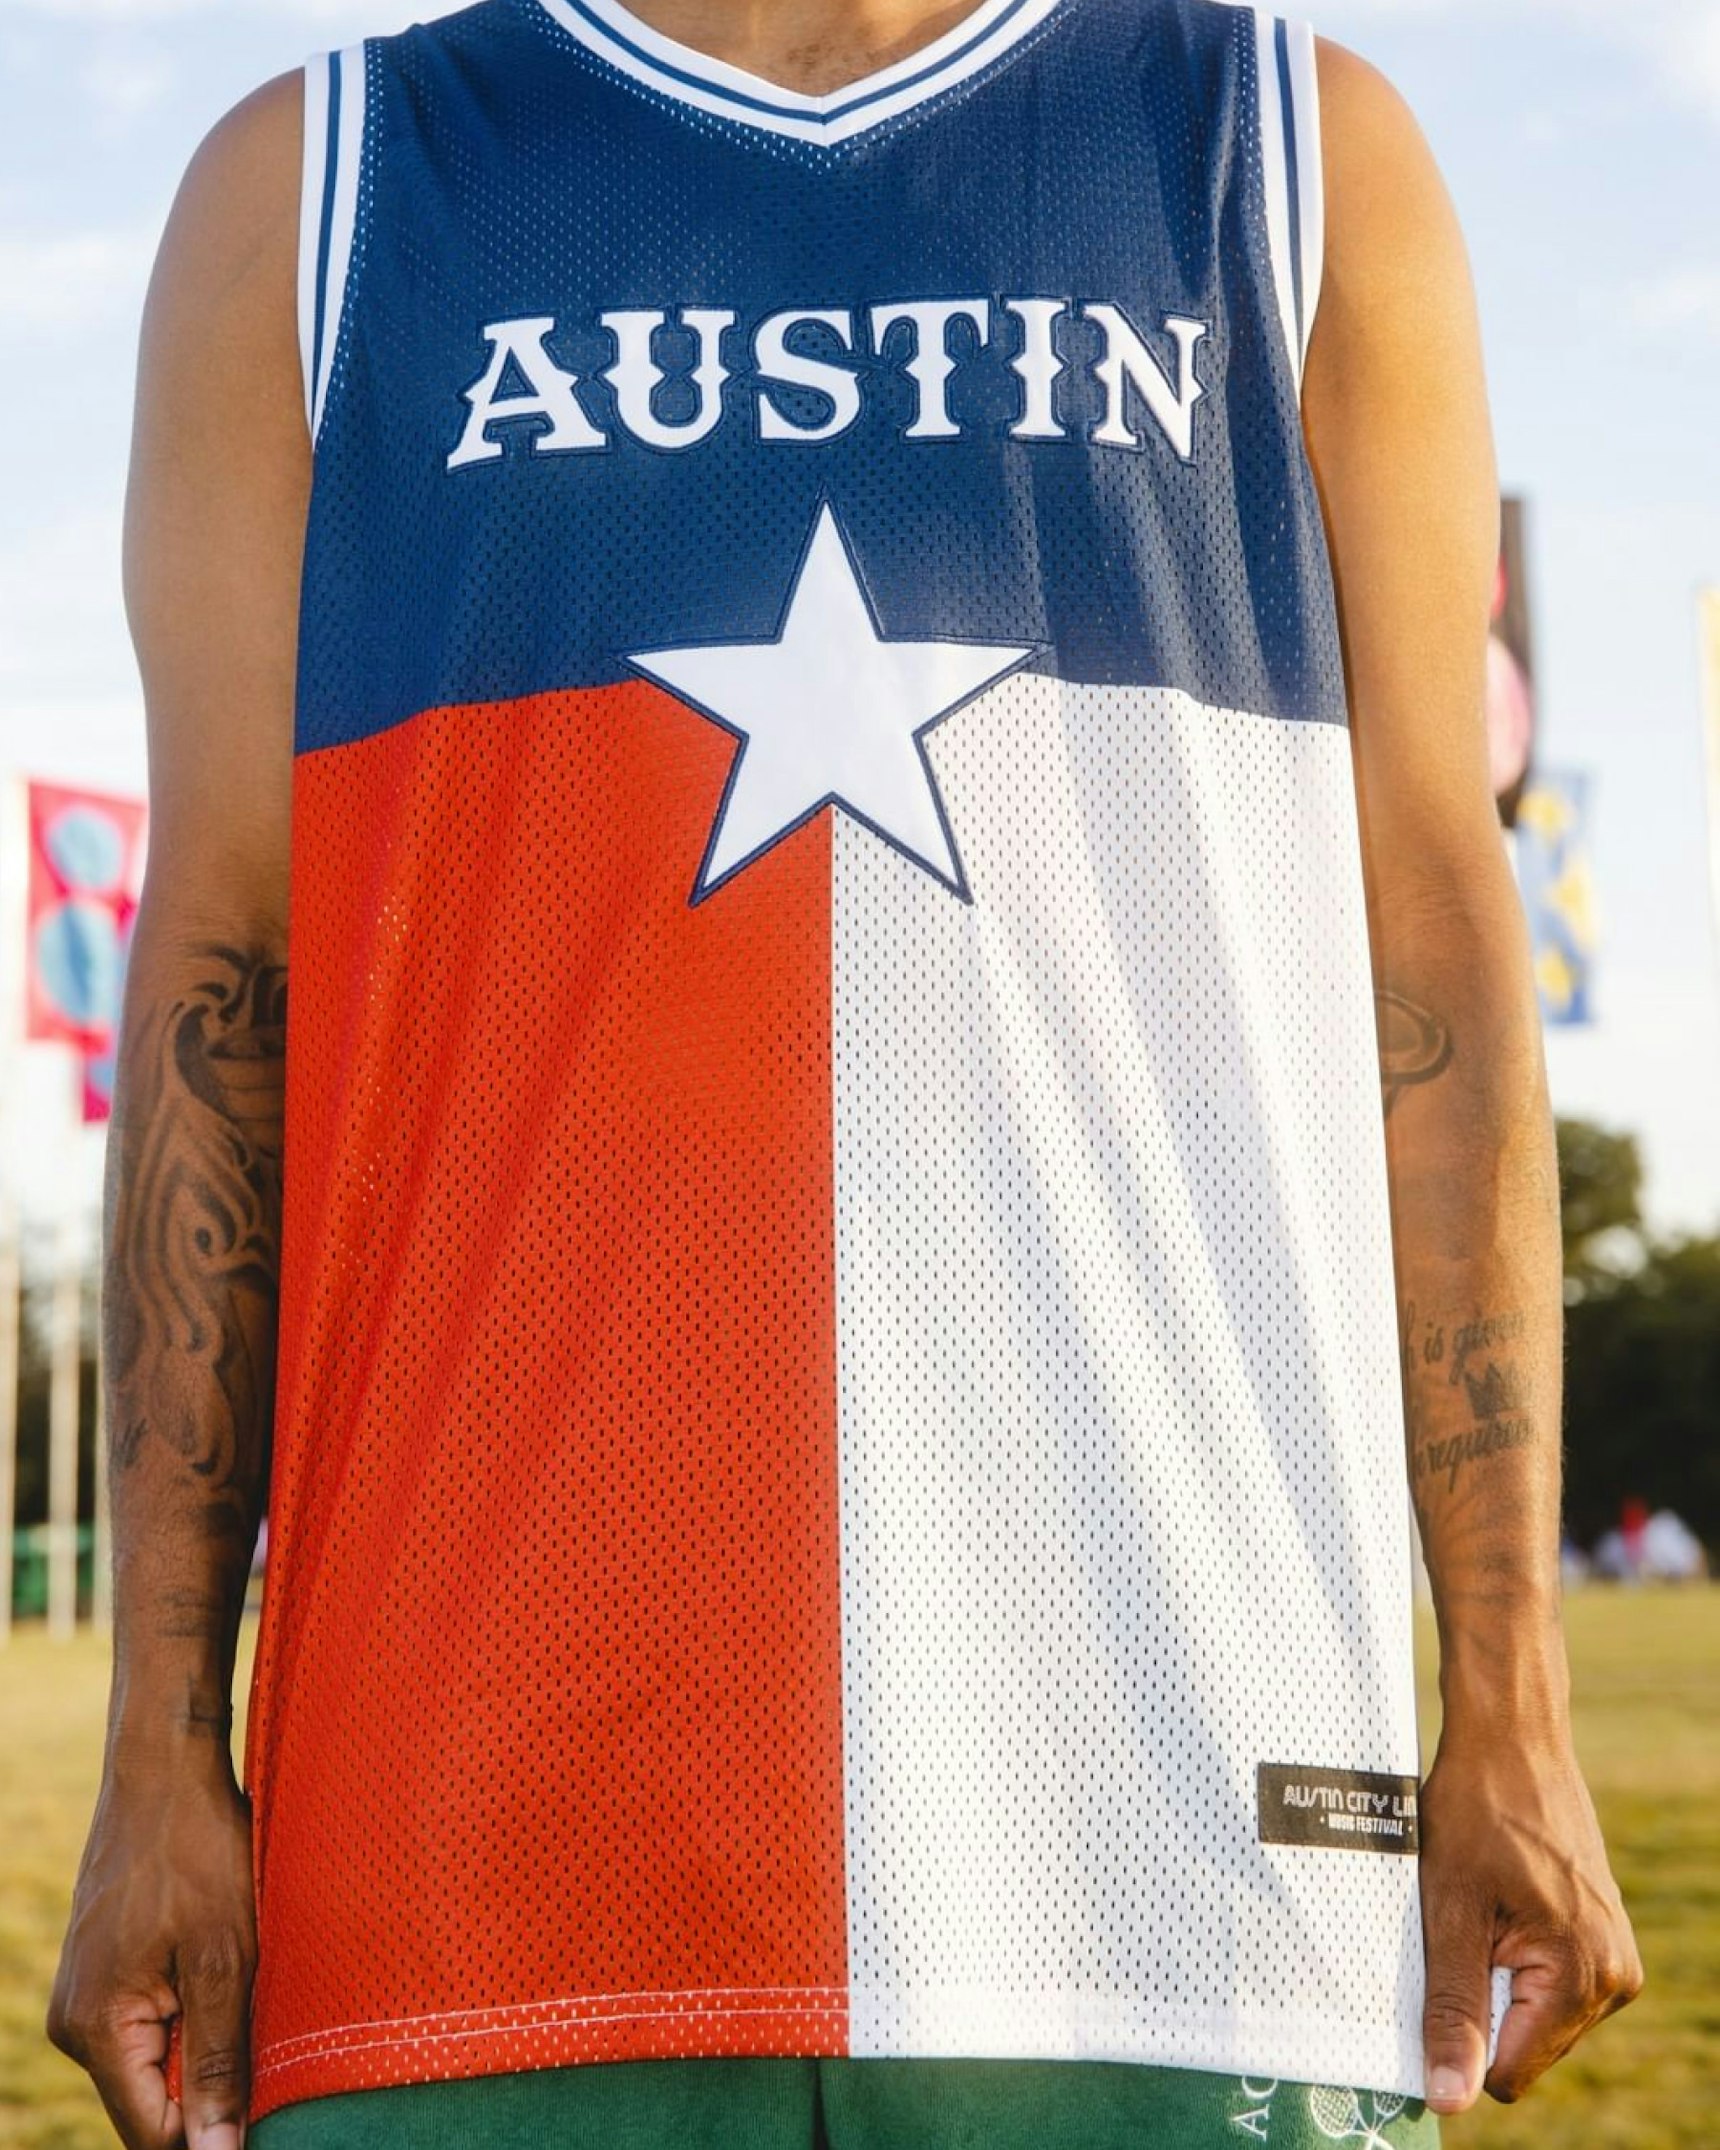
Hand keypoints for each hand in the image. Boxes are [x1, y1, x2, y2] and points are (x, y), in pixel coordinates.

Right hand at [48, 1742, 255, 2149]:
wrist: (164, 1764)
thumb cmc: (197, 1851)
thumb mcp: (225, 1959)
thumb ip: (218, 2062)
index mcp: (95, 2031)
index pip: (153, 2131)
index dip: (213, 2131)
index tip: (270, 2107)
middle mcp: (77, 2022)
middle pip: (156, 2095)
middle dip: (215, 2078)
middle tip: (266, 2021)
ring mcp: (89, 1992)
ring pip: (161, 2052)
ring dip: (212, 2035)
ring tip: (246, 1977)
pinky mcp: (109, 1966)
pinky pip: (156, 2015)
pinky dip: (199, 2002)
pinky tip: (229, 1961)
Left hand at [1417, 1716, 1642, 2112]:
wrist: (1512, 1737)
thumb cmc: (1474, 1811)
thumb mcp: (1448, 1912)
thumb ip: (1452, 2009)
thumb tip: (1449, 2098)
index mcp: (1584, 1977)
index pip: (1509, 2070)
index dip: (1460, 2037)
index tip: (1436, 1972)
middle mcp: (1614, 1976)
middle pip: (1522, 2044)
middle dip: (1479, 2000)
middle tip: (1459, 1926)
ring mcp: (1612, 1955)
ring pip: (1530, 2012)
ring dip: (1492, 1973)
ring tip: (1478, 1907)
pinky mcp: (1599, 1936)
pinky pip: (1543, 1980)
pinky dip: (1509, 1955)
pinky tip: (1495, 1902)